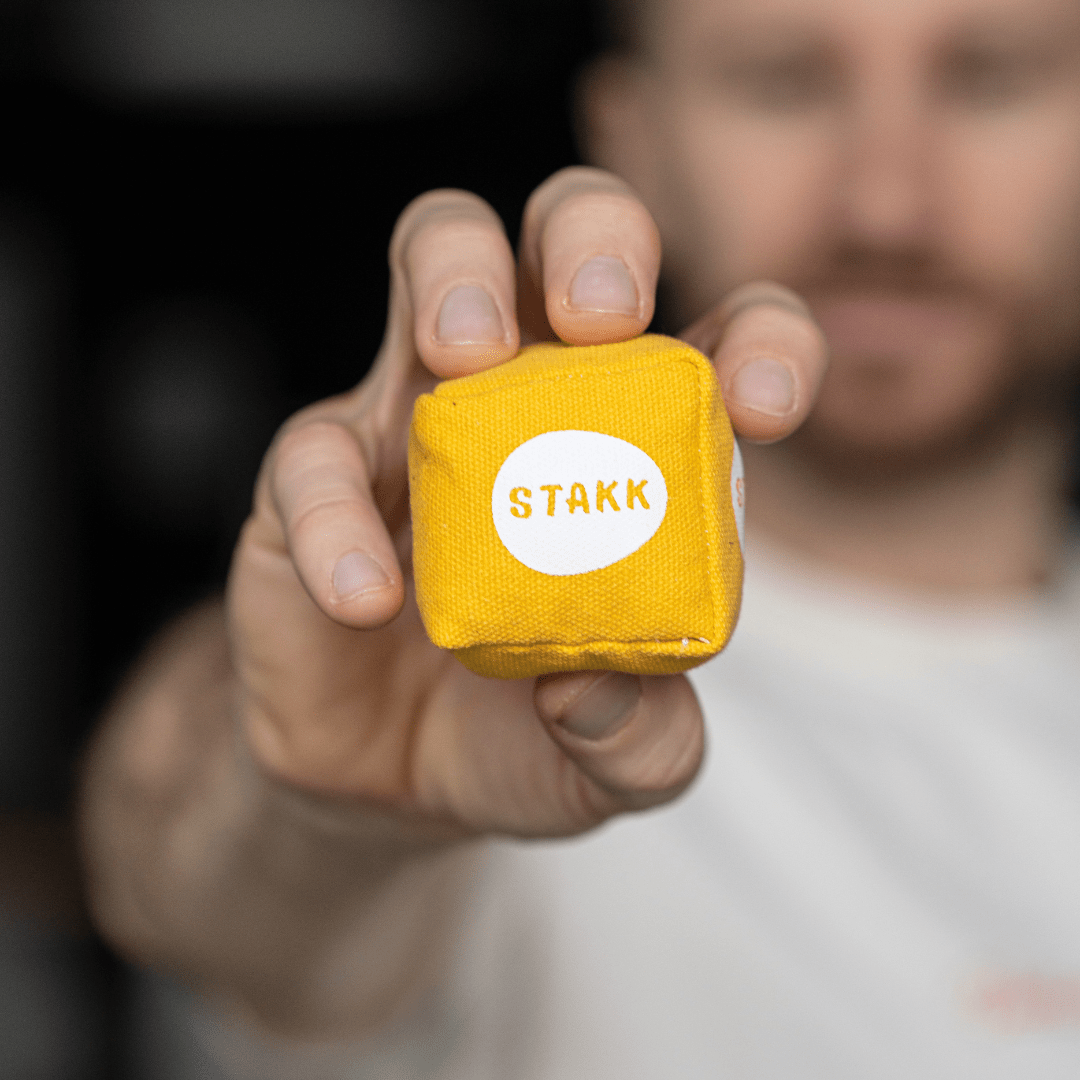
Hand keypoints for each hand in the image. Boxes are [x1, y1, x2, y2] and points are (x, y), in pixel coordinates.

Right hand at [230, 166, 827, 839]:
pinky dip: (338, 518)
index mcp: (637, 443)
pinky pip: (312, 456)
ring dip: (455, 277)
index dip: (760, 340)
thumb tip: (606, 693)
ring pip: (434, 255)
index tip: (763, 405)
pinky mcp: (315, 476)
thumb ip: (645, 744)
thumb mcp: (616, 764)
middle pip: (567, 236)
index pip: (720, 340)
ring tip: (464, 357)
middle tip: (605, 319)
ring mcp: (420, 419)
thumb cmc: (526, 737)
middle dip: (595, 240)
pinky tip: (371, 600)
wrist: (388, 779)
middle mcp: (534, 398)